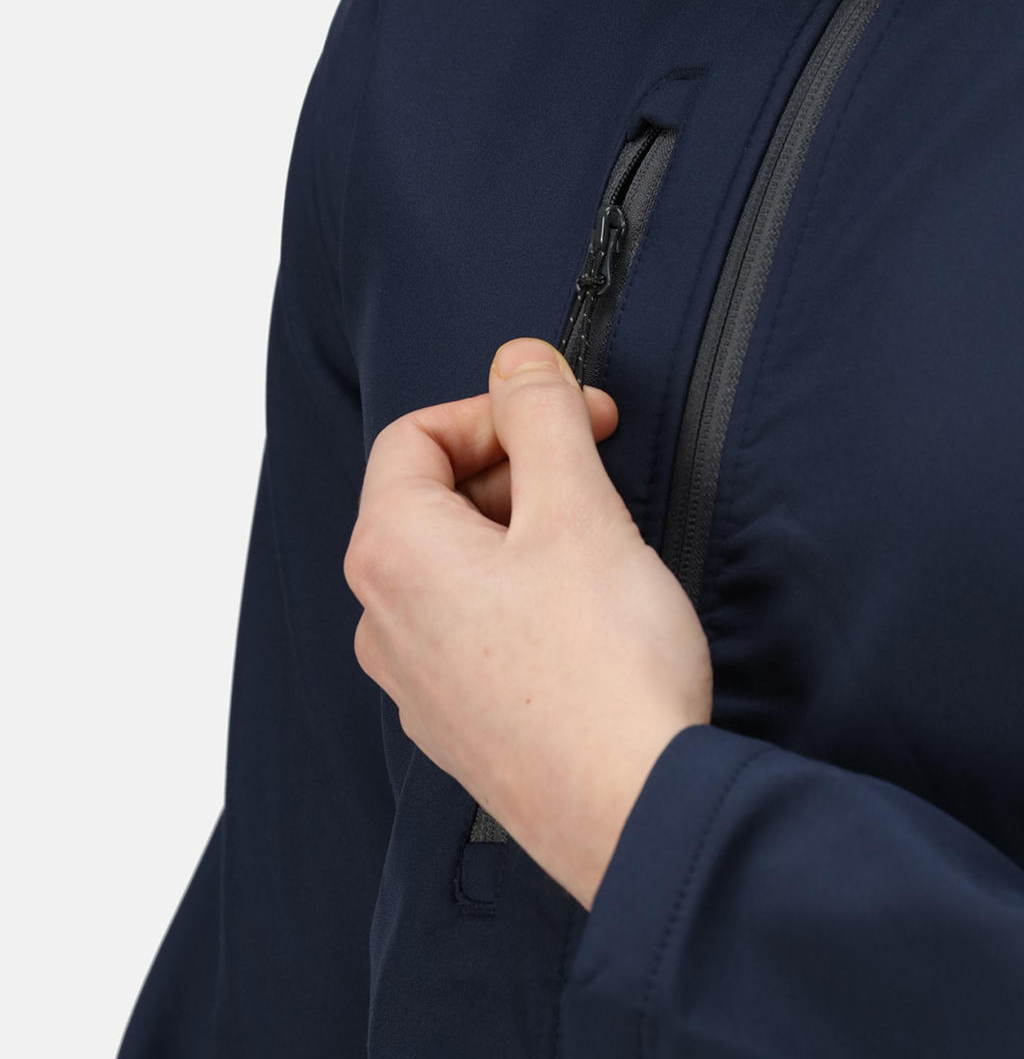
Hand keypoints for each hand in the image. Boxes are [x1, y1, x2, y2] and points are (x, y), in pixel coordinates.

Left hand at [344, 336, 711, 909]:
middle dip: (514, 466)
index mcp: (392, 552)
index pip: (416, 436)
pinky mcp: (454, 723)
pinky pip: (469, 626)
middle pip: (431, 498)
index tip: (568, 414)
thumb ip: (541, 415)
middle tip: (593, 469)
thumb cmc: (604, 668)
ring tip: (595, 545)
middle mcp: (382, 617)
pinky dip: (517, 594)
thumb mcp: (577, 507)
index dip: (498, 408)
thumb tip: (518, 360)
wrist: (636, 813)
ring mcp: (413, 679)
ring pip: (453, 563)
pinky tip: (581, 616)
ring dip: (519, 530)